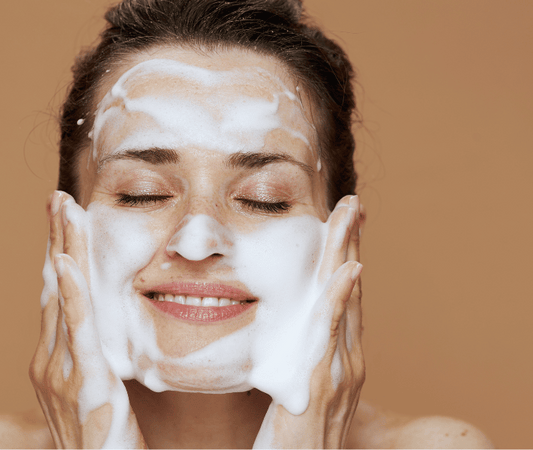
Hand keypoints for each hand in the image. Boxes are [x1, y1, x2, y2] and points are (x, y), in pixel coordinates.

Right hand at [29, 191, 145, 447]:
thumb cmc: (106, 438)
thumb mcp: (96, 391)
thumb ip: (93, 358)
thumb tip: (100, 330)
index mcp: (55, 359)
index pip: (56, 296)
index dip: (59, 255)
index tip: (64, 220)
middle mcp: (50, 360)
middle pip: (54, 287)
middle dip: (57, 240)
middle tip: (58, 198)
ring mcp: (62, 372)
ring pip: (63, 297)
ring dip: (64, 249)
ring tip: (65, 209)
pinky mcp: (86, 383)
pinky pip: (79, 330)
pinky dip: (71, 293)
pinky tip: (67, 261)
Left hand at [253, 195, 364, 448]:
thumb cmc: (293, 436)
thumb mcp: (298, 388)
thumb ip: (299, 358)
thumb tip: (283, 333)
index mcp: (338, 354)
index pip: (342, 296)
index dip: (344, 257)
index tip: (343, 223)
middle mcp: (347, 357)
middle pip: (350, 288)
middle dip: (351, 243)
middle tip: (353, 202)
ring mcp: (341, 369)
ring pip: (345, 299)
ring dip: (347, 253)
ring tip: (351, 214)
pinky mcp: (325, 382)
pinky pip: (333, 331)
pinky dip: (341, 298)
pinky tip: (348, 270)